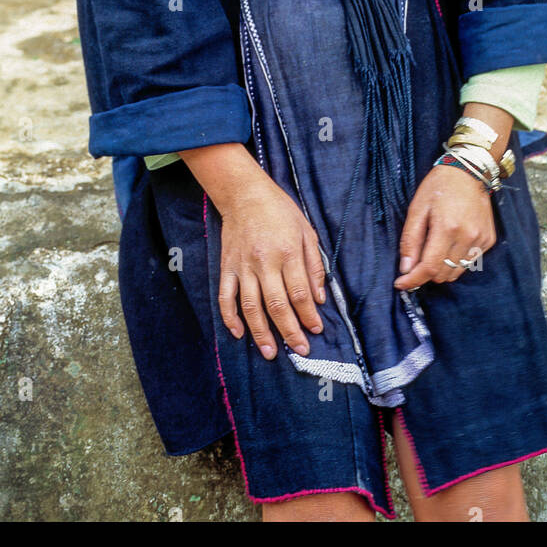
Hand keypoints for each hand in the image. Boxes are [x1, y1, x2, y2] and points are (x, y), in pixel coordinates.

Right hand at [216, 179, 326, 359]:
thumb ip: (314, 266)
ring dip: (261, 333)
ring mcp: (243, 266)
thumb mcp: (306, 231)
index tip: (315, 330)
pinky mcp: (227, 266)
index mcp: (287, 252)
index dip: (309, 316)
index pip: (300, 293)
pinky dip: (230, 317)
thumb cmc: (280, 211)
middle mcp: (264, 262)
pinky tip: (238, 333)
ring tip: (270, 352)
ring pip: (251, 307)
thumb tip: (320, 298)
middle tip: (300, 350)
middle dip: (290, 332)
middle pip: (277, 305)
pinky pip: (226, 297)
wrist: (245, 194)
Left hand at [393, 163, 496, 289]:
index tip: (401, 284)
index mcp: (447, 228)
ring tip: (434, 249)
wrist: (469, 171)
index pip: (429, 267)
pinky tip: (451, 242)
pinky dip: (456, 260)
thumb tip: (405, 268)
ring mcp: (481, 239)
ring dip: (442, 268)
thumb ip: (410, 240)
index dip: (413, 280)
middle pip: (443, 274)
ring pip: (457, 272)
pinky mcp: (488, 239)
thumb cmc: (439, 186)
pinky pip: (469, 262)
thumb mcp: (417, 208)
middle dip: (426, 273)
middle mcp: (467, 236)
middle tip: (416, 261)